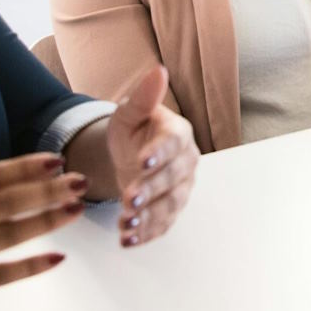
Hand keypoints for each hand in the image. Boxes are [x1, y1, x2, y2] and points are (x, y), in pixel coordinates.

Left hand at [106, 65, 198, 247]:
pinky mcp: (170, 210)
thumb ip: (142, 97)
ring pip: (169, 205)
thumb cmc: (133, 131)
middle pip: (172, 178)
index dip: (160, 153)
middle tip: (129, 199)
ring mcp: (180, 189)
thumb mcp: (129, 113)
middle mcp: (186, 163)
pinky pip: (162, 224)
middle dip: (151, 190)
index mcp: (178, 134)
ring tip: (125, 224)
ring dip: (148, 217)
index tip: (143, 161)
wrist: (130, 156)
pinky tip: (128, 240)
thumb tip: (157, 70)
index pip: (174, 143)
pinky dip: (145, 234)